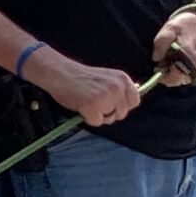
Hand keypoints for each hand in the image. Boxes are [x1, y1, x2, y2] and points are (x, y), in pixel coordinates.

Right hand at [26, 50, 140, 127]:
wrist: (61, 74)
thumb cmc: (81, 78)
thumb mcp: (107, 78)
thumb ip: (119, 87)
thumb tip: (132, 97)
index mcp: (123, 79)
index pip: (134, 101)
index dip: (122, 106)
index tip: (110, 104)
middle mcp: (117, 87)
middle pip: (122, 113)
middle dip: (109, 113)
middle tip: (95, 105)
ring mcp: (106, 96)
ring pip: (110, 119)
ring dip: (99, 116)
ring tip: (88, 104)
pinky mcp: (93, 105)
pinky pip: (97, 122)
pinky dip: (88, 119)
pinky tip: (82, 108)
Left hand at [152, 12, 195, 86]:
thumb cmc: (185, 25)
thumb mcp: (168, 29)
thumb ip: (160, 44)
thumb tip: (156, 59)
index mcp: (190, 56)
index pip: (175, 77)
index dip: (163, 76)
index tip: (157, 67)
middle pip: (178, 80)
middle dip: (167, 75)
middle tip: (162, 62)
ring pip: (182, 79)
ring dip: (173, 73)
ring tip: (170, 59)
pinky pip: (188, 75)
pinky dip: (179, 71)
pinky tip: (176, 60)